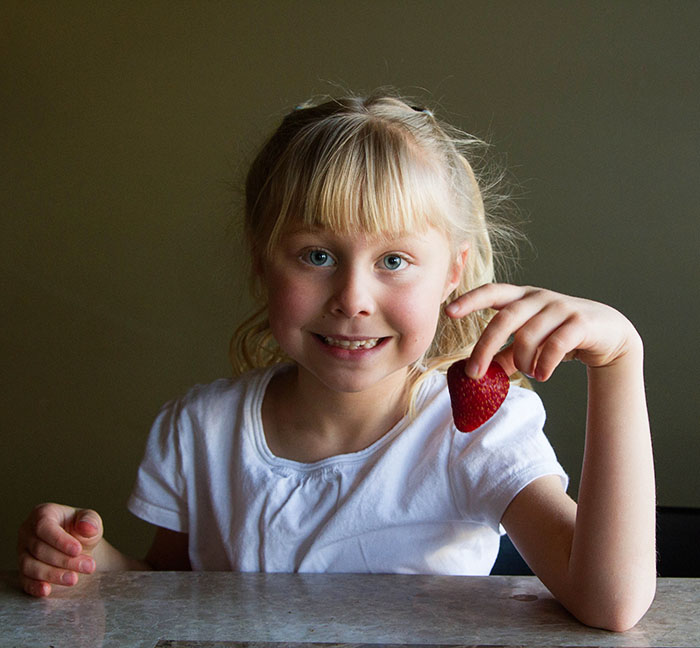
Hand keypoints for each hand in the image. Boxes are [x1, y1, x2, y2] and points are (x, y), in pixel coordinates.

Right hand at [17, 503, 103, 596]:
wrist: (77, 545)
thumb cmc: (80, 529)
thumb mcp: (90, 520)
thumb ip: (90, 521)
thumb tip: (88, 527)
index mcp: (43, 514)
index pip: (45, 527)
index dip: (60, 540)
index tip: (77, 550)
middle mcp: (28, 532)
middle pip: (39, 549)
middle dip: (64, 560)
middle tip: (88, 566)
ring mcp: (22, 551)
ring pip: (30, 566)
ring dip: (53, 574)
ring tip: (74, 579)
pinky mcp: (23, 570)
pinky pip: (24, 580)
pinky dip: (34, 586)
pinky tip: (47, 590)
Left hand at [446, 283, 641, 380]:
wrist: (610, 334)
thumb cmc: (561, 335)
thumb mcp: (530, 343)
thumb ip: (506, 354)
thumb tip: (480, 373)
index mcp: (522, 297)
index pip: (492, 292)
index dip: (470, 300)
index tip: (449, 312)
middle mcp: (539, 297)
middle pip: (505, 319)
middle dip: (485, 347)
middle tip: (473, 373)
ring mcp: (561, 307)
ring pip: (528, 335)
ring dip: (522, 361)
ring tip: (529, 373)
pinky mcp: (581, 322)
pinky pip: (555, 344)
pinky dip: (544, 364)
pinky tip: (542, 375)